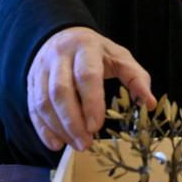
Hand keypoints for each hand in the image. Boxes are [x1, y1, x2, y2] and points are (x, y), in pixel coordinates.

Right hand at [27, 26, 156, 151]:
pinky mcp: (31, 82)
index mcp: (85, 47)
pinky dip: (43, 129)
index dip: (91, 103)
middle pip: (61, 91)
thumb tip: (150, 104)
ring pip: (43, 101)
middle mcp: (59, 56)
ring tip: (75, 145)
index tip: (97, 127)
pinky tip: (56, 144)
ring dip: (59, 128)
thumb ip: (136, 77)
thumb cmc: (97, 52)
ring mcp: (41, 69)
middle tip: (86, 144)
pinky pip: (33, 108)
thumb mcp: (119, 57)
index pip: (86, 76)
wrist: (63, 36)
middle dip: (73, 121)